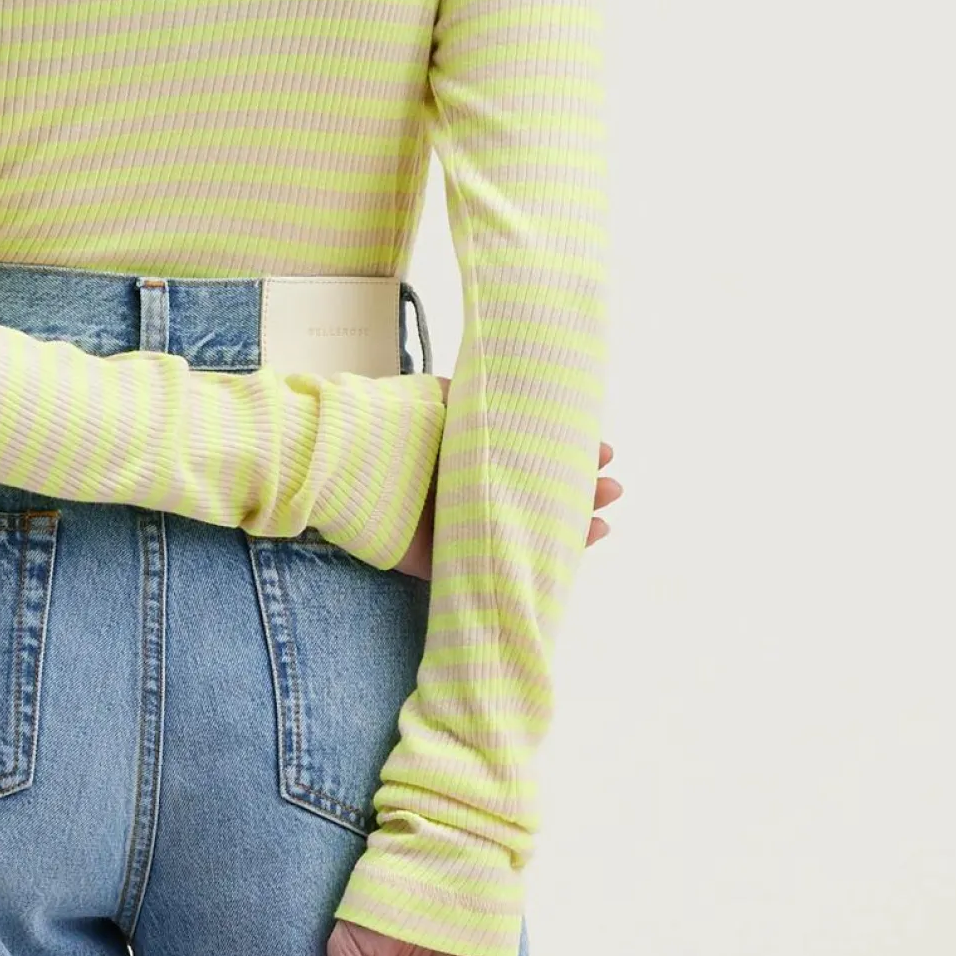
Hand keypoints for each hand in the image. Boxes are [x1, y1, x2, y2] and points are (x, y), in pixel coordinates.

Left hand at [391, 376, 622, 580]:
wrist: (341, 462)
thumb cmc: (389, 425)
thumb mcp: (441, 399)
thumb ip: (476, 398)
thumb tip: (521, 387)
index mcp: (469, 456)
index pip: (529, 459)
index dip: (567, 456)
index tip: (604, 450)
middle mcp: (467, 492)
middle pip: (534, 497)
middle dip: (579, 493)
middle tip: (613, 487)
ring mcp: (458, 528)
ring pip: (525, 534)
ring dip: (568, 530)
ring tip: (604, 520)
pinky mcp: (442, 563)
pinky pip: (495, 568)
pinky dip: (533, 567)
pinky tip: (567, 559)